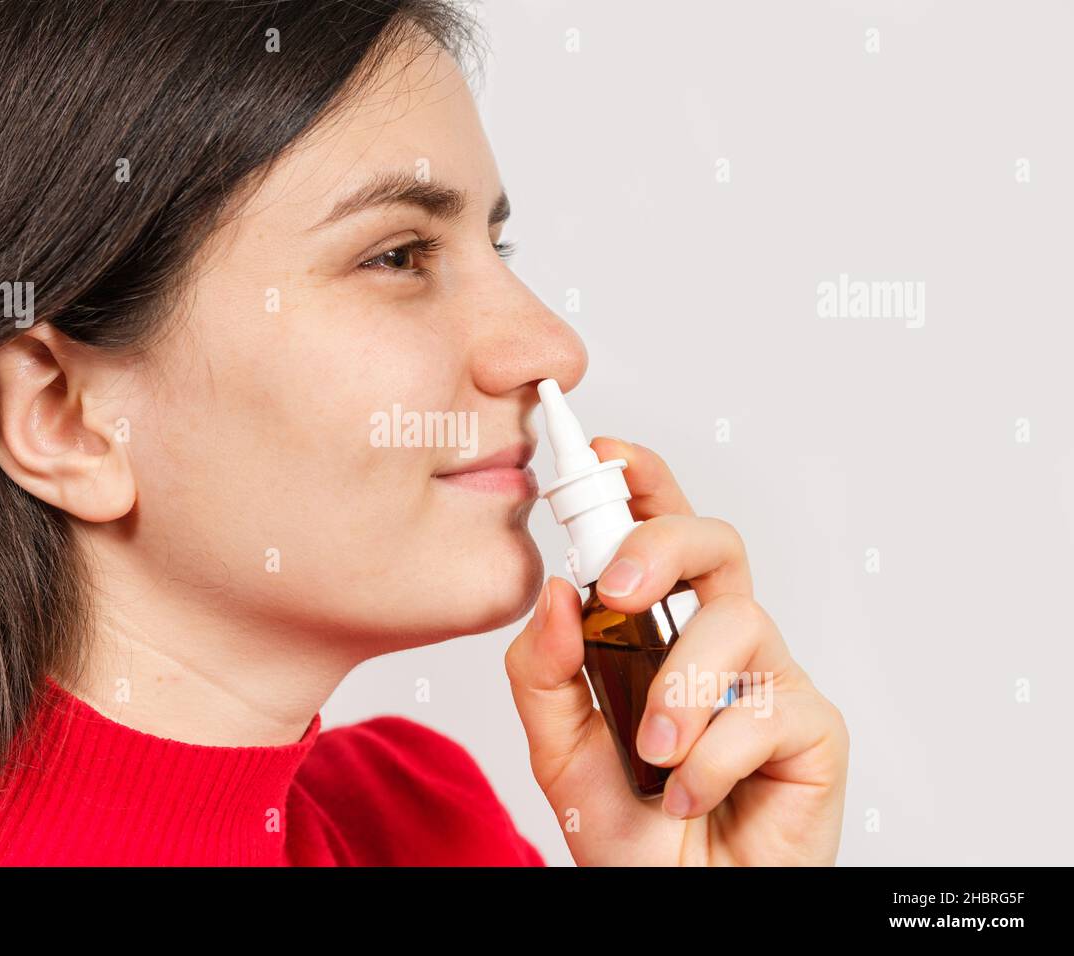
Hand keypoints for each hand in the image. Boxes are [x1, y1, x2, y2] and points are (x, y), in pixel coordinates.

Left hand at [505, 437, 848, 864]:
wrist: (678, 905)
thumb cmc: (627, 829)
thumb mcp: (556, 748)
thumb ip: (542, 671)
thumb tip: (556, 593)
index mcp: (656, 630)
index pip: (656, 534)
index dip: (642, 481)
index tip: (603, 450)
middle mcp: (718, 642)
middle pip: (715, 544)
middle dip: (661, 542)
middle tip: (614, 586)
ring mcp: (769, 680)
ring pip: (738, 623)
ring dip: (680, 690)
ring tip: (653, 753)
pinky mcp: (813, 729)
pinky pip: (767, 709)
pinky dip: (712, 759)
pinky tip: (692, 796)